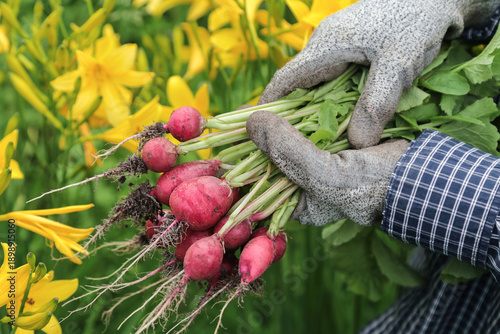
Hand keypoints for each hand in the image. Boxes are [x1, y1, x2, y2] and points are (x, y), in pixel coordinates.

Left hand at [246, 110, 409, 225]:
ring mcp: (318, 164)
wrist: (418, 172)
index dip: (241, 163)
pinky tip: (286, 103)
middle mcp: (305, 186)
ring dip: (277, 123)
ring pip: (288, 140)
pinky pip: (306, 128)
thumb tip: (251, 122)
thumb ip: (287, 151)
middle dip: (258, 139)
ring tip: (257, 108)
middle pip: (272, 159)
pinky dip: (298, 115)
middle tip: (241, 117)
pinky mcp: (330, 144)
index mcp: (299, 203)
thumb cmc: (370, 185)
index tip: (224, 141)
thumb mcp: (323, 174)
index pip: (260, 185)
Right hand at [259, 0, 499, 147]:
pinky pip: (335, 79)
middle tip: (294, 149)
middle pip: (298, 86)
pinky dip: (335, 101)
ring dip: (317, 111)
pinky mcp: (354, 48)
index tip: (259, 133)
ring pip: (318, 84)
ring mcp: (339, 46)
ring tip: (318, 142)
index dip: (270, 107)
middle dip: (293, 117)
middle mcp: (325, 46)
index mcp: (325, 46)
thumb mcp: (398, 64)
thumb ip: (376, 104)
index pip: (284, 80)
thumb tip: (358, 145)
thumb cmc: (416, 21)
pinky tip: (346, 119)